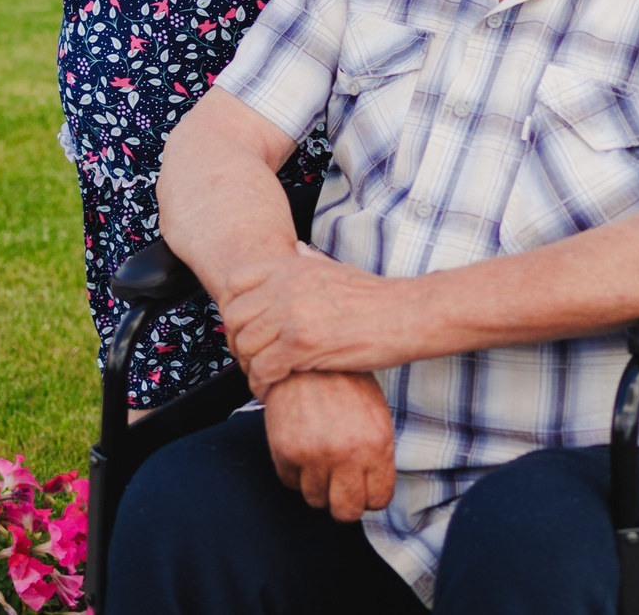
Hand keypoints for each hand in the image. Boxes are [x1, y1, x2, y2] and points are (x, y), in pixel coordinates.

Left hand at [221, 247, 417, 391]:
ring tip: (263, 378)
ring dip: (250, 368)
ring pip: (246, 347)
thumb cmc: (377, 297)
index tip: (241, 329)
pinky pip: (263, 369)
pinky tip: (273, 390)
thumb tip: (295, 249)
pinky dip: (262, 385)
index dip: (230, 309)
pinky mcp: (303, 344)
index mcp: (292, 266)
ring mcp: (293, 314)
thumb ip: (310, 261)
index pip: (234, 283)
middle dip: (237, 343)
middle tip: (251, 359)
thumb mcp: (338, 268)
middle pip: (235, 318)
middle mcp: (287, 286)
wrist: (408, 315)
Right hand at [263, 370, 396, 520]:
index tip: (365, 491)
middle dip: (345, 504)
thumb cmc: (345, 381)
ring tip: (321, 463)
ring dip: (319, 487)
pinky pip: (290, 483)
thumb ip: (376, 454)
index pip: (378, 500)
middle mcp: (347, 454)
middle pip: (345, 512)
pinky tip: (303, 450)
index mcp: (376, 444)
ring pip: (316, 501)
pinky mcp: (286, 451)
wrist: (308, 356)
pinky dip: (296, 473)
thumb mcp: (376, 415)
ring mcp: (314, 455)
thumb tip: (372, 487)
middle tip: (342, 488)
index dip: (371, 497)